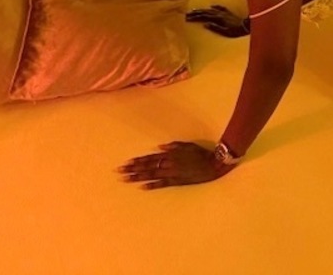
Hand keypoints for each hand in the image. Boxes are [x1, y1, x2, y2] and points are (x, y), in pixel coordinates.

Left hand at [118, 141, 235, 189]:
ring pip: (152, 174)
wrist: (213, 164)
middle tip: (119, 172)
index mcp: (171, 154)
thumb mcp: (188, 145)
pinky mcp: (178, 181)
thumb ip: (173, 146)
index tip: (126, 163)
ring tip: (126, 179)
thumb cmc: (201, 153)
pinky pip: (163, 183)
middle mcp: (169, 163)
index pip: (150, 157)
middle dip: (132, 169)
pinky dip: (152, 185)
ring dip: (138, 177)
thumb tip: (160, 147)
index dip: (138, 161)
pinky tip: (142, 187)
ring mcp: (173, 172)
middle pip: (148, 166)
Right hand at [186, 5, 250, 37]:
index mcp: (218, 18)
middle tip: (187, 14)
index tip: (187, 18)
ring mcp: (224, 12)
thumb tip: (205, 24)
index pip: (204, 17)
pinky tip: (211, 6)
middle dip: (196, 13)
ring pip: (211, 9)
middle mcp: (220, 13)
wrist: (247, 26)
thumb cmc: (236, 31)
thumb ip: (215, 28)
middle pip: (205, 12)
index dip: (195, 17)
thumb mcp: (225, 32)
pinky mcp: (228, 13)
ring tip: (195, 10)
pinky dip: (214, 7)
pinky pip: (219, 8)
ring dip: (202, 9)